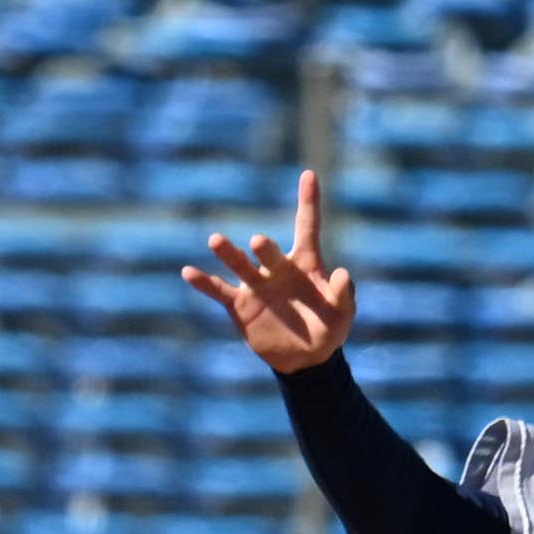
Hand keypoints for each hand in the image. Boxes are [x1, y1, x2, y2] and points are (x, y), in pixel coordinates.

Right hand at [181, 168, 357, 373]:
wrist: (305, 358)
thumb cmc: (328, 329)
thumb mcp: (343, 314)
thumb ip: (344, 294)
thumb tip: (342, 273)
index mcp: (305, 263)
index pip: (307, 227)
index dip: (308, 202)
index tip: (309, 175)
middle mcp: (277, 268)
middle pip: (269, 252)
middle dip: (264, 249)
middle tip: (258, 243)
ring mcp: (257, 285)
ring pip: (240, 265)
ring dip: (229, 254)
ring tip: (216, 240)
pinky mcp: (241, 306)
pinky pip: (219, 291)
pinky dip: (204, 283)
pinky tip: (189, 272)